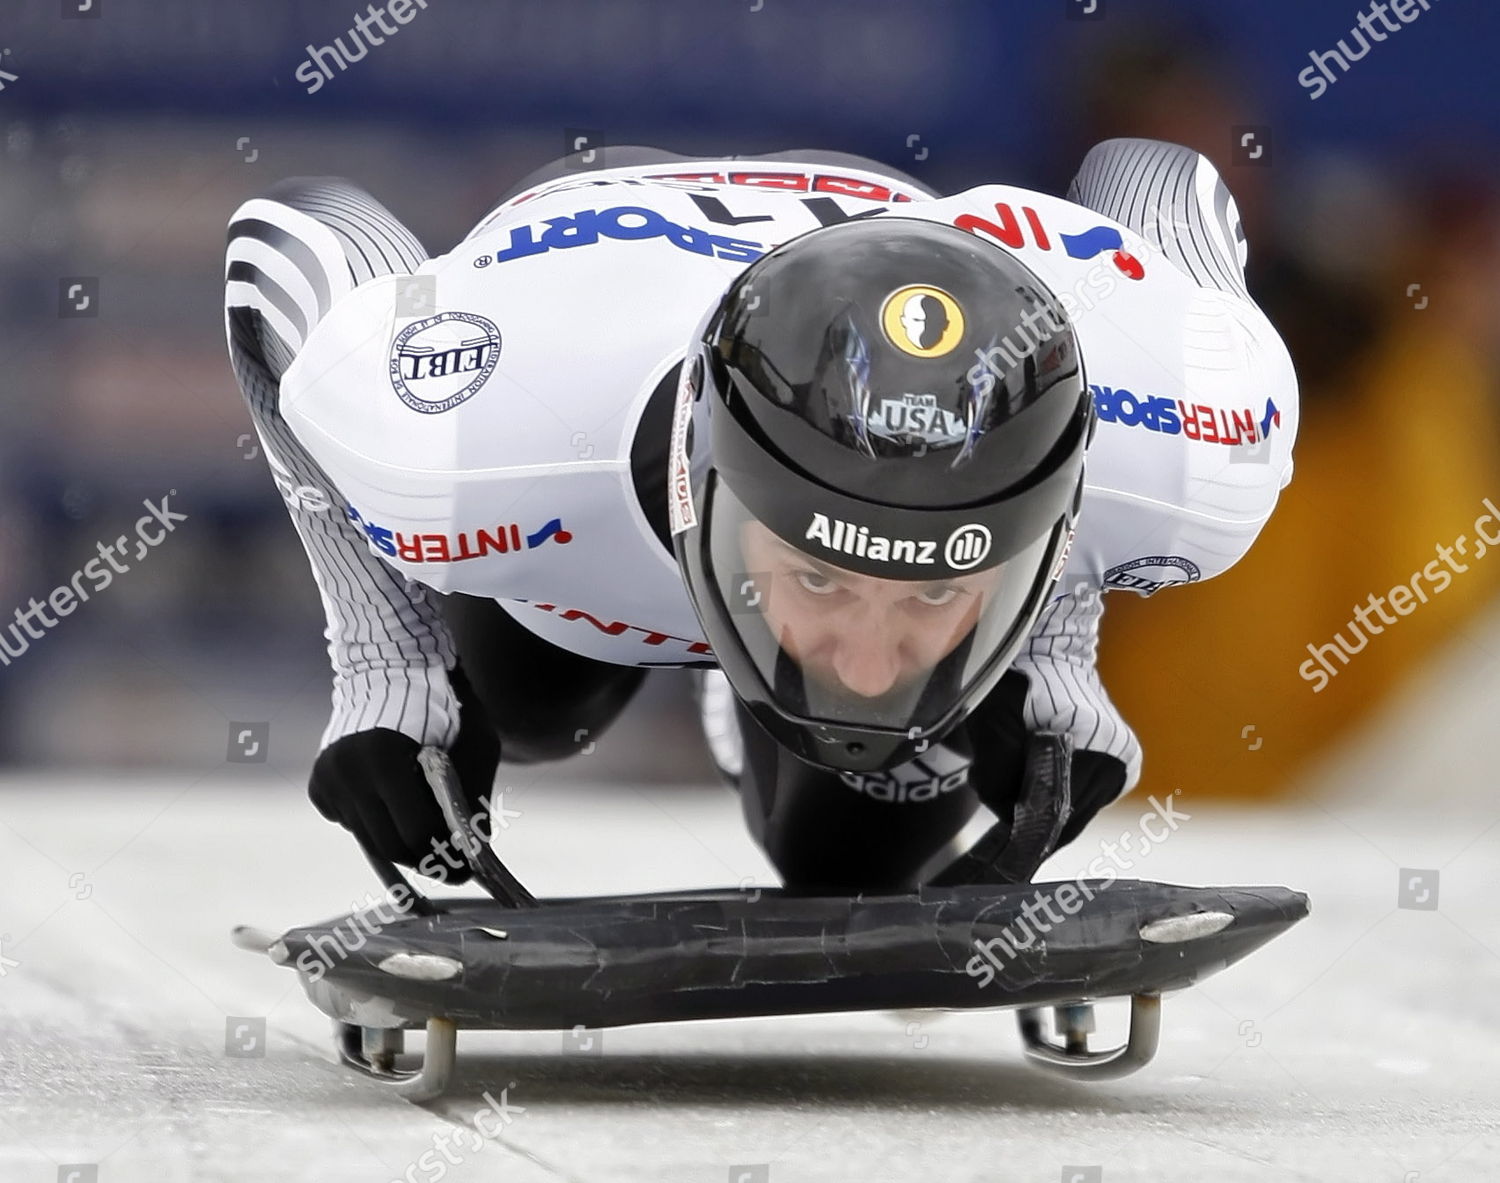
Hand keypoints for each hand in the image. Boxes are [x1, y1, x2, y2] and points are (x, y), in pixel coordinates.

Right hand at [308, 663, 499, 882]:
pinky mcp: (317, 782)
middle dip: (423, 858)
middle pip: (388, 844)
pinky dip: (374, 819)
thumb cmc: (447, 705)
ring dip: (399, 837)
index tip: (463, 870)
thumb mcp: (476, 746)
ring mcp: (326, 777)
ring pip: (368, 837)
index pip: (414, 833)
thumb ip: (473, 798)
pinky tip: (391, 795)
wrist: (397, 669)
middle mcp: (345, 770)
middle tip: (449, 866)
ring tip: (426, 823)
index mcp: (382, 758)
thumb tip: (471, 852)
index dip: (443, 857)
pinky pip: (350, 820)